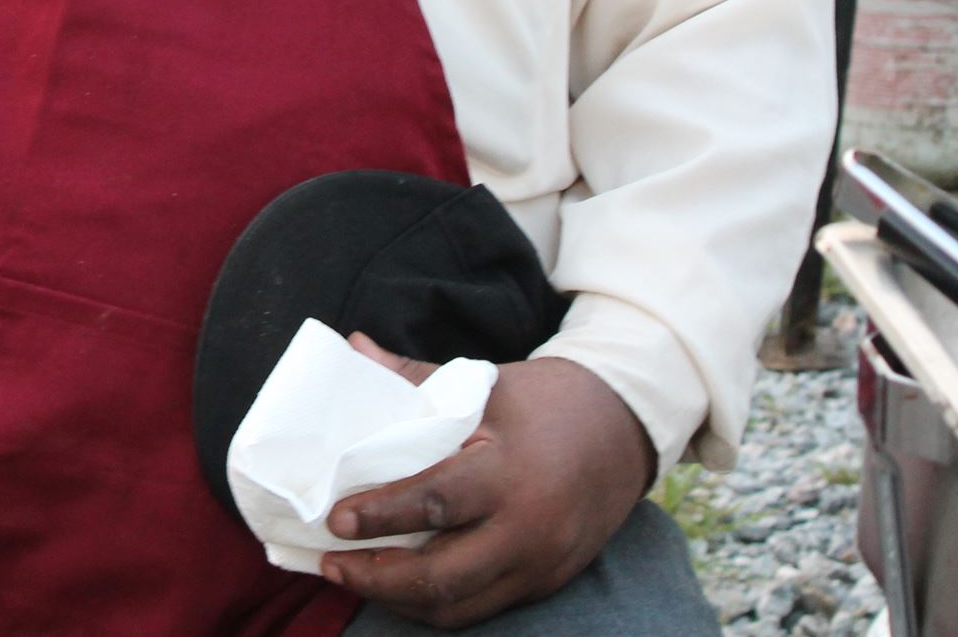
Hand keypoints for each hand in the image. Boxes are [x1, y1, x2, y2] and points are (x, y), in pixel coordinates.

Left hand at [319, 340, 654, 627]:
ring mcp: (541, 563)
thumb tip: (353, 348)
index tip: (336, 519)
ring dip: (400, 599)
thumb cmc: (547, 402)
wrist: (625, 428)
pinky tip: (399, 588)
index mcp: (511, 471)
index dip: (382, 514)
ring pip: (459, 605)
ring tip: (354, 578)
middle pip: (444, 574)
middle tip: (332, 562)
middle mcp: (530, 527)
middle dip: (379, 577)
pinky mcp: (547, 583)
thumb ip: (415, 377)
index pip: (437, 502)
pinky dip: (436, 603)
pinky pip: (482, 609)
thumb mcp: (485, 382)